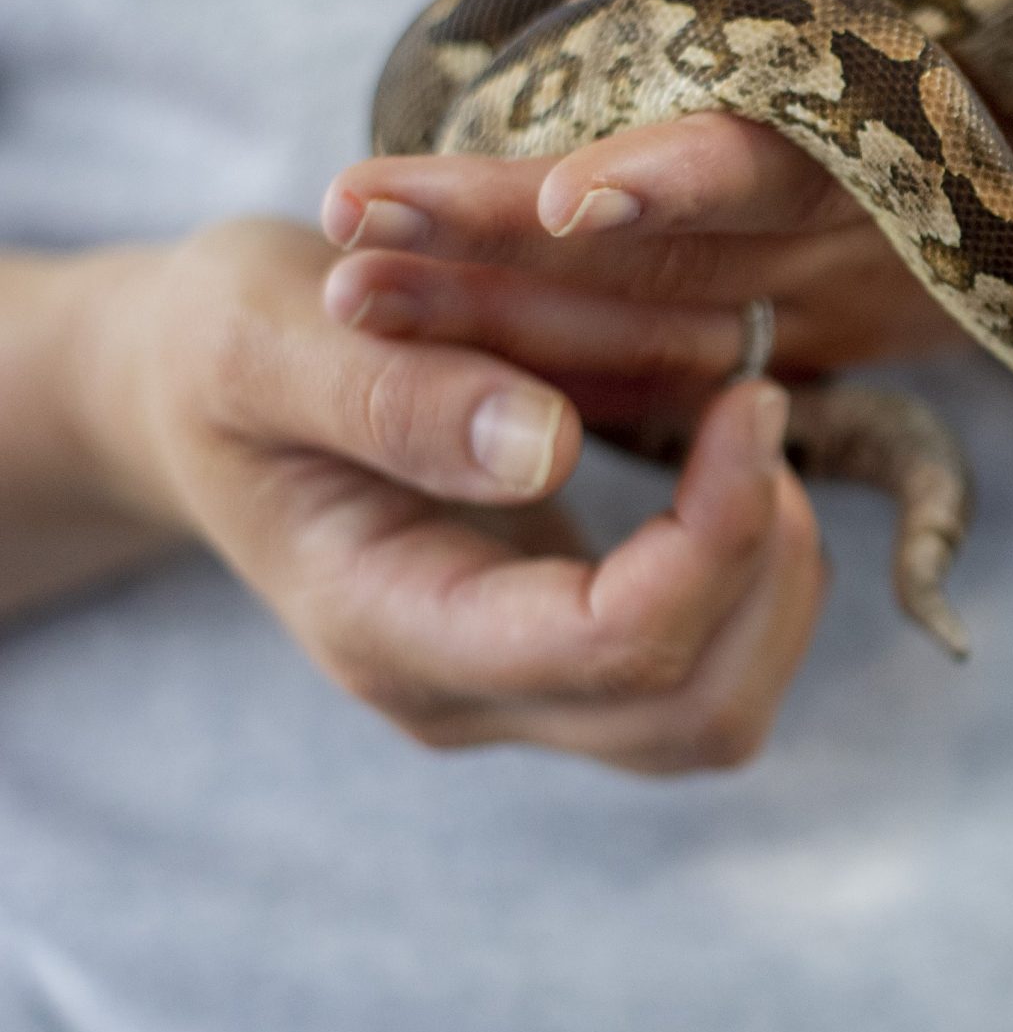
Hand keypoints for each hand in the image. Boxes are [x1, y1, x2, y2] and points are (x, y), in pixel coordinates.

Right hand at [70, 222, 825, 773]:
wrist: (202, 397)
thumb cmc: (223, 351)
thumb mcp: (261, 335)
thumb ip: (390, 395)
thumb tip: (547, 444)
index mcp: (388, 625)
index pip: (609, 646)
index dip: (716, 534)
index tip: (750, 397)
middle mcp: (463, 695)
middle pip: (692, 712)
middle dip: (765, 569)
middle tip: (763, 410)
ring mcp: (517, 692)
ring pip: (718, 713)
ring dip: (776, 585)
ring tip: (756, 442)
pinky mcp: (565, 662)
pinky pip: (712, 670)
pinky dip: (758, 581)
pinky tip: (733, 473)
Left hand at [319, 0, 1012, 411]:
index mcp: (925, 110)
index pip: (789, 148)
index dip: (680, 175)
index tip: (566, 194)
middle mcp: (874, 226)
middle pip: (679, 253)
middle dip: (514, 247)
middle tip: (361, 223)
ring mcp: (841, 290)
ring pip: (657, 319)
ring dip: (502, 310)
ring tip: (351, 279)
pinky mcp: (820, 320)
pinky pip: (678, 356)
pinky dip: (563, 353)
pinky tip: (438, 332)